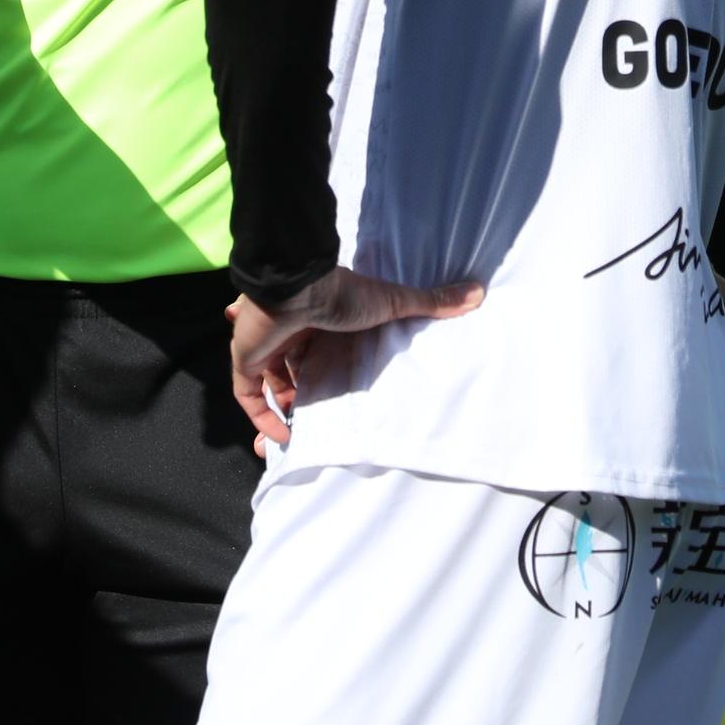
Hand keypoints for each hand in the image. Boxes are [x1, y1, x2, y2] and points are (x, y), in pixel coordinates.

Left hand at [228, 269, 485, 452]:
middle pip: (292, 373)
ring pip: (268, 386)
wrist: (298, 285)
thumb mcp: (392, 302)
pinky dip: (261, 418)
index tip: (340, 396)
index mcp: (320, 323)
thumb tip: (479, 293)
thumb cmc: (343, 294)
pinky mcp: (245, 360)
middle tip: (316, 427)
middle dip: (300, 398)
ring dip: (282, 411)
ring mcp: (265, 348)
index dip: (325, 374)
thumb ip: (430, 301)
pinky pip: (248, 396)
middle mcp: (291, 336)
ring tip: (301, 438)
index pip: (319, 353)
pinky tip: (282, 438)